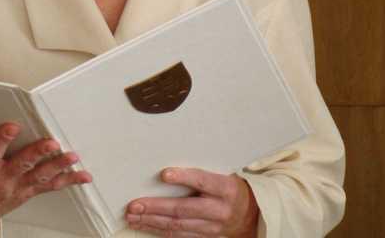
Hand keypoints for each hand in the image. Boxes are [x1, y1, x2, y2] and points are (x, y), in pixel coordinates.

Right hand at [0, 121, 91, 237]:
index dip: (2, 140)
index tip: (12, 126)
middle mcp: (2, 180)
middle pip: (22, 165)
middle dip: (38, 154)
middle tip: (52, 142)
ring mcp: (17, 188)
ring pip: (40, 176)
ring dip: (58, 166)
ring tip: (73, 156)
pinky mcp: (28, 192)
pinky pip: (51, 187)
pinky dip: (69, 181)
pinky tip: (84, 176)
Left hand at [125, 167, 258, 237]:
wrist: (251, 214)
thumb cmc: (231, 187)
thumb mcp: (225, 174)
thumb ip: (204, 168)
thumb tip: (172, 154)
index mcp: (225, 189)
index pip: (203, 182)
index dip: (184, 178)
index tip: (164, 174)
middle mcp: (218, 210)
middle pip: (183, 209)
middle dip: (156, 207)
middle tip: (135, 204)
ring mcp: (211, 227)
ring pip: (177, 226)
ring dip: (152, 221)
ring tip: (133, 216)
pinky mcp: (204, 237)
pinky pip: (178, 236)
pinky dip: (159, 230)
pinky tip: (144, 224)